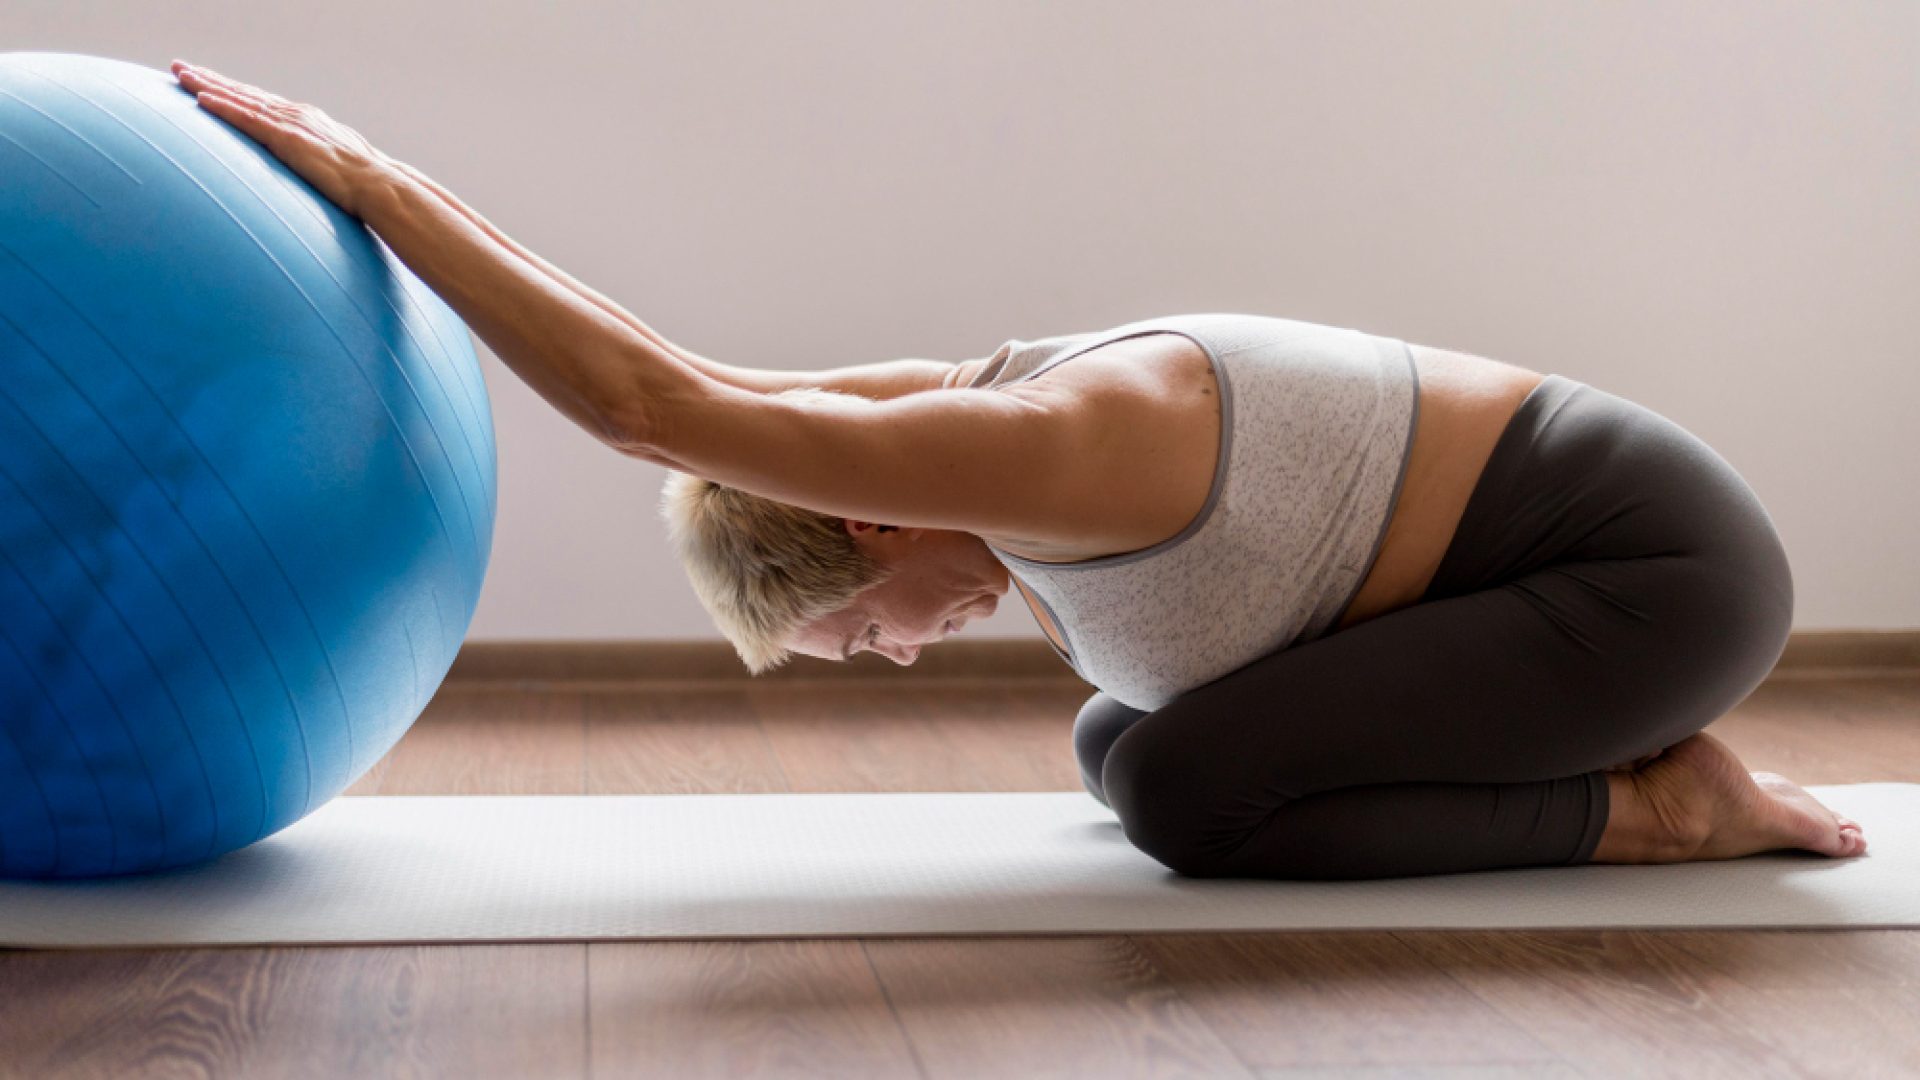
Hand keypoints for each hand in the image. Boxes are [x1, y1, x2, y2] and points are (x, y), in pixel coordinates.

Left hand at [171, 60, 397, 218]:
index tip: (209, 82)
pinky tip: (200, 99)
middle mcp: (296, 115)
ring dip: (207, 85)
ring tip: (180, 74)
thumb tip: (314, 177)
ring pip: (240, 99)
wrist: (381, 186)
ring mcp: (291, 124)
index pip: (261, 101)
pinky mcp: (287, 138)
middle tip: (180, 67)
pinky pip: (247, 119)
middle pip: (244, 93)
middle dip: (210, 79)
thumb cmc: (364, 185)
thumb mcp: (336, 168)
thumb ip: (317, 164)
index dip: (233, 91)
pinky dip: (223, 107)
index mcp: (307, 121)